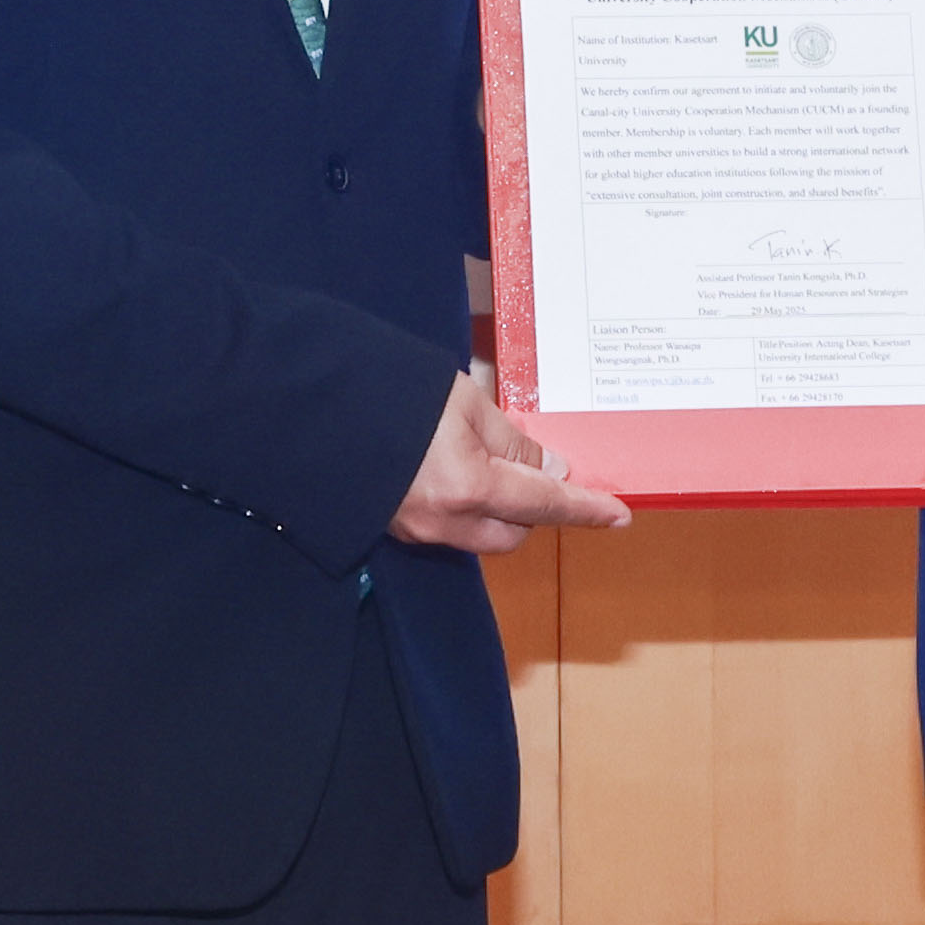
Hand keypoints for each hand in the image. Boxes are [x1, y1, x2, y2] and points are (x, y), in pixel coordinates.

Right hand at [393, 366, 631, 556]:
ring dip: (495, 510)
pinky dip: (461, 507)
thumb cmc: (386, 389)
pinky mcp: (390, 527)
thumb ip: (513, 442)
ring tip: (478, 460)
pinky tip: (445, 470)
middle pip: (512, 533)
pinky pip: (445, 528)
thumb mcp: (463, 401)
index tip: (618, 515)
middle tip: (526, 465)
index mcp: (468, 486)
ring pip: (478, 535)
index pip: (544, 504)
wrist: (306, 402)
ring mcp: (413, 529)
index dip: (584, 509)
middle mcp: (443, 520)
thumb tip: (550, 470)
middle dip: (530, 508)